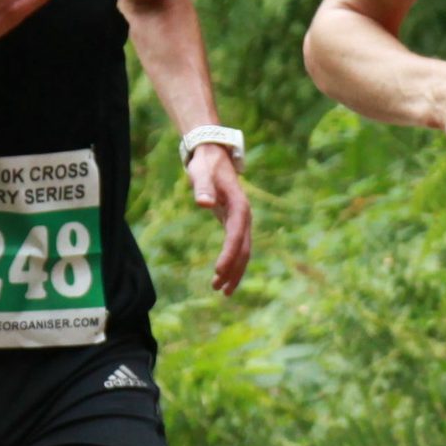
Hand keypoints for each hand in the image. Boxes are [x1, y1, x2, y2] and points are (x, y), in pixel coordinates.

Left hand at [187, 143, 252, 293]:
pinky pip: (237, 246)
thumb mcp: (202, 172)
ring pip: (243, 250)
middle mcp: (244, 215)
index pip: (236, 233)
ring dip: (234, 271)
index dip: (229, 253)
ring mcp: (241, 220)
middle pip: (244, 248)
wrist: (214, 155)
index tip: (218, 270)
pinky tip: (222, 275)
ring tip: (220, 290)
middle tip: (220, 290)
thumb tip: (203, 203)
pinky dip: (231, 261)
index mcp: (239, 204)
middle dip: (233, 270)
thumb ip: (202, 187)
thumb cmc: (206, 164)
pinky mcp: (234, 222)